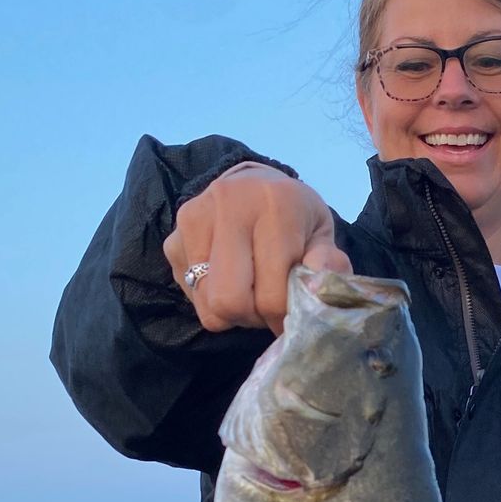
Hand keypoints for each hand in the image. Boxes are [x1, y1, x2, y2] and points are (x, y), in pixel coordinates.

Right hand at [164, 163, 352, 335]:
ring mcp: (194, 221)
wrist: (251, 184)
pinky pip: (192, 296)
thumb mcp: (321, 233)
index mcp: (275, 205)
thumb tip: (319, 289)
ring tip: (248, 290)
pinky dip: (211, 299)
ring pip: (207, 305)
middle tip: (265, 307)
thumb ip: (328, 264)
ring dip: (231, 312)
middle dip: (251, 317)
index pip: (270, 295)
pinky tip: (227, 277)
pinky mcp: (173, 239)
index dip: (281, 317)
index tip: (290, 313)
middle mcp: (228, 205)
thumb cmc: (292, 216)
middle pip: (230, 302)